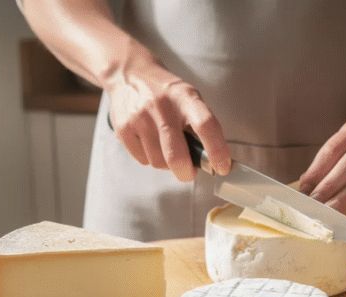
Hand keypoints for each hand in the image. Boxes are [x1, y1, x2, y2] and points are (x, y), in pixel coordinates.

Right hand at [105, 48, 231, 181]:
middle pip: (177, 156)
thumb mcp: (188, 97)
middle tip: (189, 171)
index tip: (222, 167)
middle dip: (186, 172)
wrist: (129, 74)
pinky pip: (143, 160)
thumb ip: (200, 124)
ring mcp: (140, 119)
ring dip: (166, 163)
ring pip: (159, 162)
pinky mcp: (123, 129)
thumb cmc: (166, 92)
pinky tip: (149, 141)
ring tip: (165, 146)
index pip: (206, 126)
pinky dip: (149, 157)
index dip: (217, 151)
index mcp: (185, 98)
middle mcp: (162, 108)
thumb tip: (210, 158)